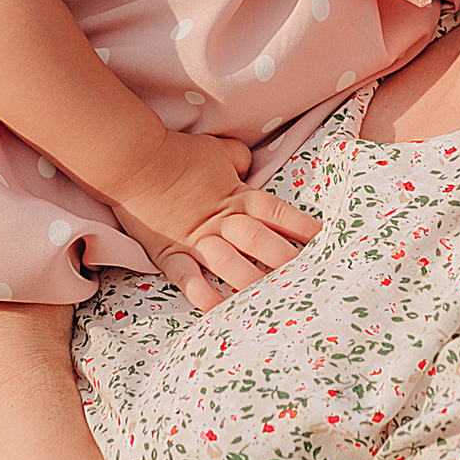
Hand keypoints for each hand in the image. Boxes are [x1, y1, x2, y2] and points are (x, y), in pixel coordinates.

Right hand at [114, 131, 320, 312]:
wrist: (133, 159)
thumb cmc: (178, 153)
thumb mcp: (218, 149)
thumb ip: (240, 160)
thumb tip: (249, 167)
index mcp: (239, 195)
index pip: (280, 214)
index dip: (305, 230)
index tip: (326, 245)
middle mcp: (223, 221)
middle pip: (262, 243)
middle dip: (287, 262)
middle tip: (308, 280)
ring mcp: (197, 240)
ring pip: (233, 266)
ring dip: (254, 284)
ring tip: (274, 301)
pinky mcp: (171, 255)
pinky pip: (191, 280)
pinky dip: (206, 297)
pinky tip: (222, 310)